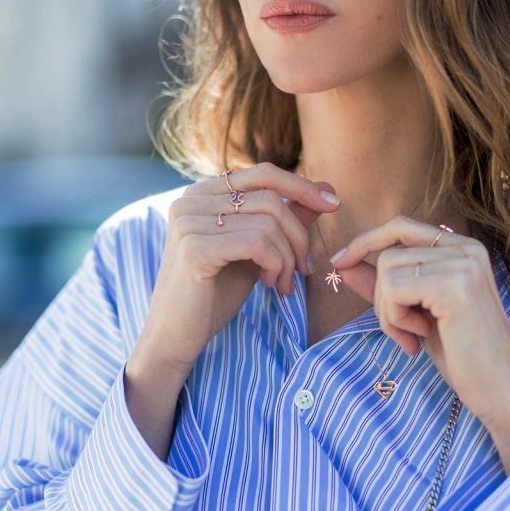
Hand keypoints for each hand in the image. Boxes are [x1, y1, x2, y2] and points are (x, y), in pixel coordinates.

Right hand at [130, 163, 340, 376]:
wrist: (176, 335)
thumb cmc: (214, 293)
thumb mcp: (256, 251)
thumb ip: (285, 219)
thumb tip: (326, 190)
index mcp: (202, 194)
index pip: (263, 175)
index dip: (301, 187)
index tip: (333, 204)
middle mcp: (190, 200)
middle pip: (270, 199)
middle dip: (298, 236)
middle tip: (304, 270)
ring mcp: (189, 222)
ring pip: (267, 223)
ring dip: (288, 258)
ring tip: (283, 283)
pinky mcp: (194, 248)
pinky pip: (257, 243)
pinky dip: (276, 264)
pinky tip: (270, 284)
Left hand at [329, 215, 509, 472]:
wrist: (499, 390)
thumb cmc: (462, 355)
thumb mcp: (415, 313)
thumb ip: (384, 285)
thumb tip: (344, 264)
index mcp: (462, 249)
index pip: (401, 227)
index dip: (366, 241)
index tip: (339, 263)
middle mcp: (467, 248)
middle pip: (388, 253)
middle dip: (381, 297)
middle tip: (402, 332)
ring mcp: (463, 264)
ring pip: (387, 271)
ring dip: (388, 313)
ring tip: (413, 337)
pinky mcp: (455, 285)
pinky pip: (393, 289)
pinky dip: (394, 320)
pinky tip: (418, 339)